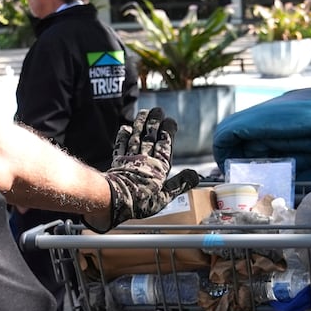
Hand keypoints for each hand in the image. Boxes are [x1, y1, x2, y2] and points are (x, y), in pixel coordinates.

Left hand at [100, 108, 176, 226]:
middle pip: (150, 137)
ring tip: (144, 112)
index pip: (164, 145)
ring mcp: (130, 159)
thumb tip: (196, 175)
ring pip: (137, 138)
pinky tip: (125, 128)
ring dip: (140, 124)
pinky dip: (123, 136)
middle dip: (154, 123)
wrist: (115, 200)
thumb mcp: (165, 197)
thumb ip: (180, 184)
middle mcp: (145, 160)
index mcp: (159, 167)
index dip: (167, 132)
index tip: (170, 120)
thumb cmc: (141, 201)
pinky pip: (121, 146)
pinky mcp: (118, 162)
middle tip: (157, 110)